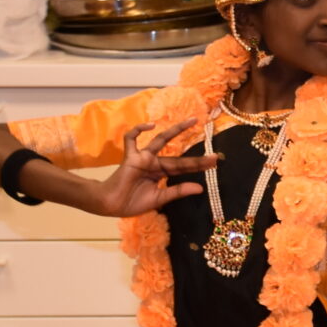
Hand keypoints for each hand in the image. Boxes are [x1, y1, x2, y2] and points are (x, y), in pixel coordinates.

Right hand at [91, 119, 214, 217]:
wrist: (110, 204)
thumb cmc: (132, 203)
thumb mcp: (160, 199)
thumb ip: (177, 191)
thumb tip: (200, 188)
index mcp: (161, 173)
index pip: (183, 168)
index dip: (199, 165)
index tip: (215, 163)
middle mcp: (154, 163)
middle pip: (178, 158)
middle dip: (196, 159)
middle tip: (216, 156)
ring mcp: (142, 158)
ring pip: (160, 140)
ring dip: (176, 130)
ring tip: (192, 121)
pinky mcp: (130, 156)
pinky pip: (132, 138)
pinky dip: (139, 129)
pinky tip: (152, 125)